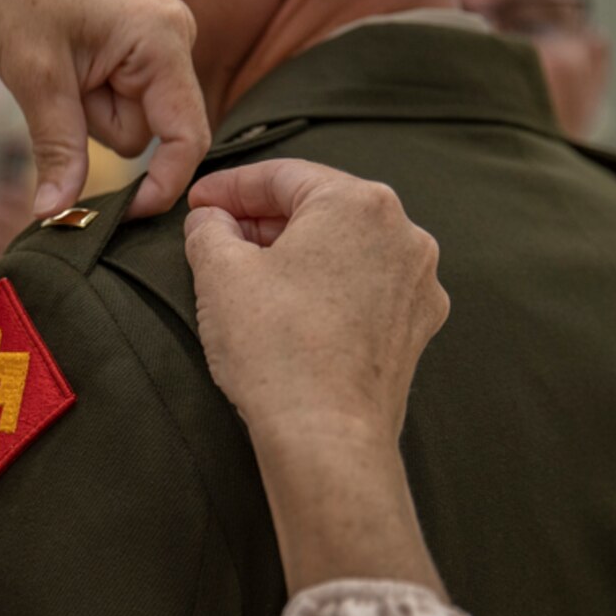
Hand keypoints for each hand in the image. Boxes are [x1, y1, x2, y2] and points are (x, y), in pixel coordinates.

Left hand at [0, 0, 209, 220]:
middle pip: (148, 129)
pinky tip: (64, 52)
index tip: (125, 217)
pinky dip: (88, 88)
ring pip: (129, 114)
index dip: (163, 185)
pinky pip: (120, 89)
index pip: (188, 136)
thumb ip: (58, 149)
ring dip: (87, 106)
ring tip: (56, 57)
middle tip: (55, 81)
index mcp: (162, 40)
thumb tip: (59, 215)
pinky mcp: (139, 34)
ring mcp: (159, 32)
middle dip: (97, 125)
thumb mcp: (34, 77)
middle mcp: (174, 33)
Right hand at [184, 160, 449, 597]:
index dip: (230, 187)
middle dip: (265, 220)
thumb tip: (211, 221)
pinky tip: (292, 312)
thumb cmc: (277, 348)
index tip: (198, 203)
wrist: (328, 438)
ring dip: (297, 254)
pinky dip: (327, 289)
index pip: (283, 176)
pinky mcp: (416, 329)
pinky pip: (365, 290)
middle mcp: (403, 234)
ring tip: (250, 275)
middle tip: (217, 236)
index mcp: (358, 203)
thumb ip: (210, 229)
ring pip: (345, 250)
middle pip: (320, 209)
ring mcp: (417, 284)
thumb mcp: (220, 273)